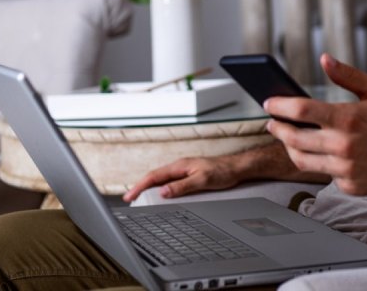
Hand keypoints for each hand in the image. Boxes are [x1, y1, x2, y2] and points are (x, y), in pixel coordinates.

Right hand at [122, 155, 240, 202]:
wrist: (236, 168)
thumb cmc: (222, 171)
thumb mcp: (202, 180)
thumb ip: (182, 186)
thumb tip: (163, 192)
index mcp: (180, 166)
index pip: (154, 176)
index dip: (140, 186)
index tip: (130, 196)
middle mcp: (180, 167)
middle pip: (155, 177)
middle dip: (140, 187)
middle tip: (130, 200)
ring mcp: (184, 171)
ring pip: (162, 180)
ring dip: (149, 188)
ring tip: (140, 199)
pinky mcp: (189, 176)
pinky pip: (170, 183)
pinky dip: (160, 189)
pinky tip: (160, 195)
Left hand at [264, 53, 366, 195]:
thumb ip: (347, 75)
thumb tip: (325, 59)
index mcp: (348, 119)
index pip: (301, 112)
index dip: (280, 106)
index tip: (269, 102)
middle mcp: (344, 146)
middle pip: (294, 139)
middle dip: (278, 129)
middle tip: (272, 122)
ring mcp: (346, 169)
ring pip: (302, 161)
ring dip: (289, 148)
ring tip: (288, 138)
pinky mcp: (350, 186)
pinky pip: (323, 174)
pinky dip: (318, 163)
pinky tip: (320, 152)